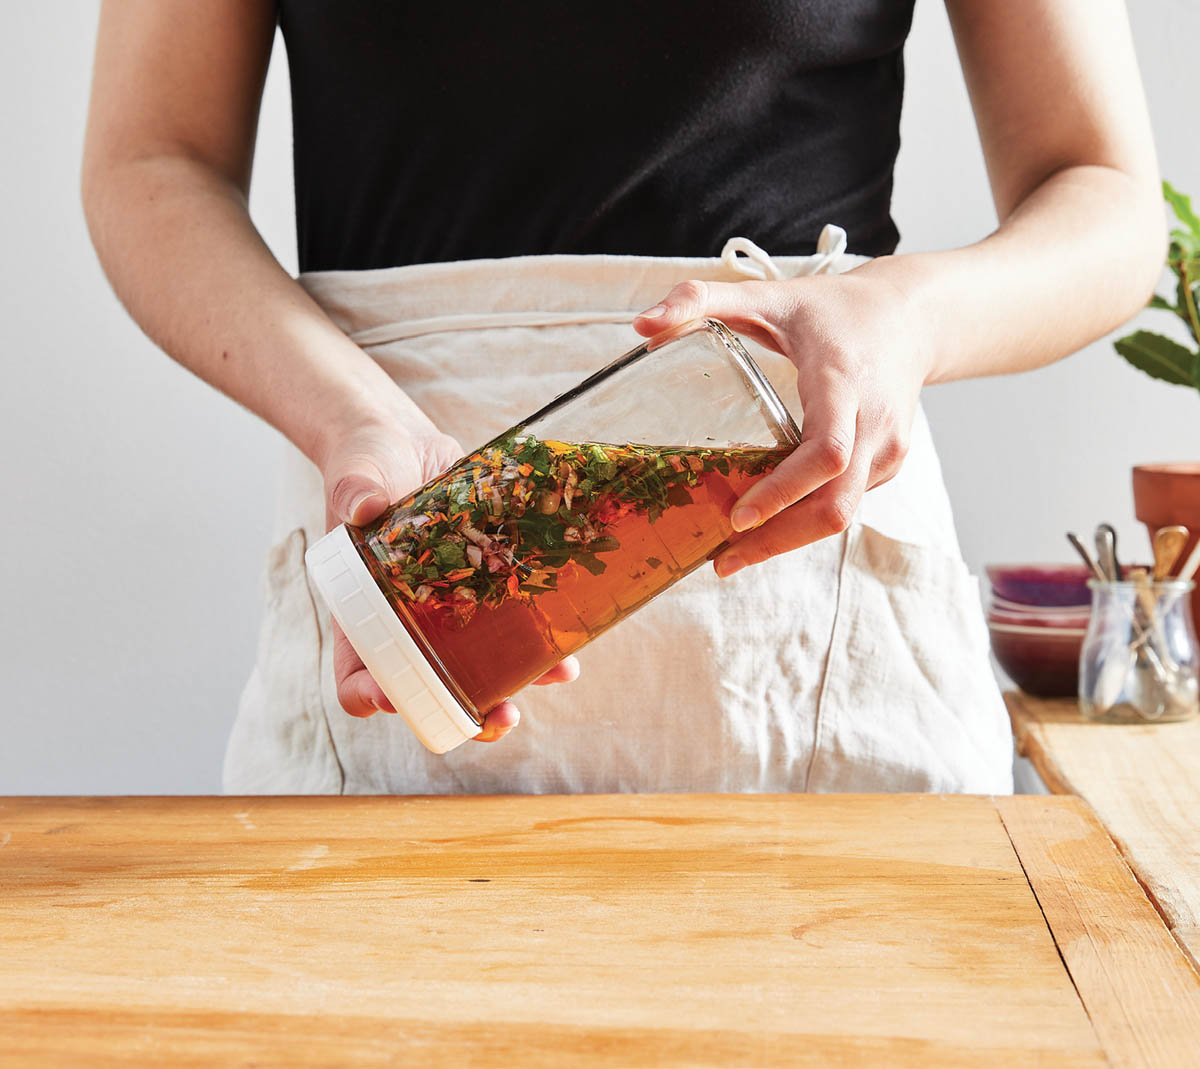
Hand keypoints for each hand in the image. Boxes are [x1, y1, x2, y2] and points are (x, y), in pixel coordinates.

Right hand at [321, 414, 579, 741]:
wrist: (408, 442)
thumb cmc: (366, 462)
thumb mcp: (356, 471)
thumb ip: (355, 486)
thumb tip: (363, 504)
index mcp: (361, 611)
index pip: (356, 671)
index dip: (370, 694)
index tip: (390, 700)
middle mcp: (409, 621)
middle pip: (431, 687)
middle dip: (466, 712)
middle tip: (500, 719)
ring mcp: (450, 608)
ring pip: (480, 664)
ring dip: (516, 680)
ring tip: (555, 676)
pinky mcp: (485, 584)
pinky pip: (511, 621)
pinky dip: (540, 637)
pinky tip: (568, 643)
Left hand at [633, 264, 930, 576]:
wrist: (911, 318)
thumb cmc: (834, 308)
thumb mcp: (766, 295)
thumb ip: (700, 299)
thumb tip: (640, 326)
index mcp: (843, 380)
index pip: (825, 452)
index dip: (783, 492)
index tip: (737, 518)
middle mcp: (874, 422)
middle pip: (835, 503)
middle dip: (777, 539)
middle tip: (721, 560)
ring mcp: (888, 449)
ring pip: (842, 513)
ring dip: (789, 540)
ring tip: (734, 553)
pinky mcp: (889, 465)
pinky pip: (847, 504)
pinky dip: (806, 522)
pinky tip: (769, 526)